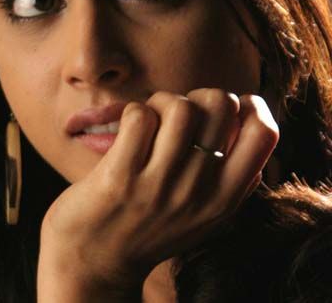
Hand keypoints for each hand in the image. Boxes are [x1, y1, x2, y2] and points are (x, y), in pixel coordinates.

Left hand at [37, 89, 278, 299]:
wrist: (95, 262)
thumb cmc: (150, 224)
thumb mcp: (204, 213)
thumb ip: (233, 178)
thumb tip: (252, 120)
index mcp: (224, 198)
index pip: (264, 134)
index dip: (251, 106)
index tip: (230, 108)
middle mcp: (197, 192)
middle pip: (221, 104)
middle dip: (198, 95)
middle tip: (180, 113)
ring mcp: (159, 186)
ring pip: (179, 106)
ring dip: (161, 102)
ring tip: (151, 120)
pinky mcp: (120, 178)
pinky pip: (139, 117)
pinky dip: (133, 112)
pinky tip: (129, 130)